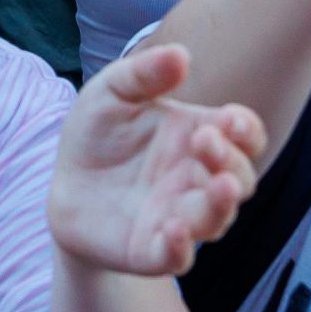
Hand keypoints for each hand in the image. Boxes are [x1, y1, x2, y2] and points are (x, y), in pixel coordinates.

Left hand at [47, 42, 263, 276]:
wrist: (65, 182)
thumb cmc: (98, 132)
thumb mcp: (112, 91)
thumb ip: (143, 73)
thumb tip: (181, 54)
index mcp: (196, 136)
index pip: (243, 135)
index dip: (246, 130)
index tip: (230, 121)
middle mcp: (196, 179)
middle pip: (239, 178)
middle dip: (230, 161)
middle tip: (204, 141)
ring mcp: (178, 216)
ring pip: (215, 219)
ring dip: (221, 205)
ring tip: (218, 187)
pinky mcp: (150, 249)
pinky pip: (176, 257)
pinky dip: (180, 248)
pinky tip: (174, 229)